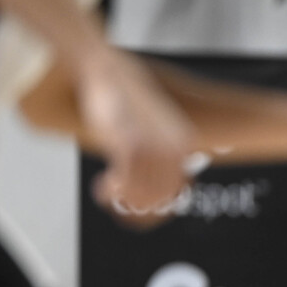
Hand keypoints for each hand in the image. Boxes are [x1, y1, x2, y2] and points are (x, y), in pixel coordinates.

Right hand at [77, 48, 194, 216]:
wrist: (107, 73)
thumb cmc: (125, 104)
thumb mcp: (153, 130)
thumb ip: (160, 156)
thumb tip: (157, 191)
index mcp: (184, 144)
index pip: (177, 193)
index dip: (155, 210)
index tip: (137, 214)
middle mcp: (175, 147)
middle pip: (159, 198)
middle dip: (135, 207)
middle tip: (117, 205)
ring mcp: (154, 146)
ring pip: (142, 194)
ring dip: (121, 200)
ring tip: (108, 193)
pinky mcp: (130, 143)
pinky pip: (124, 183)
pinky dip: (111, 193)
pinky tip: (102, 188)